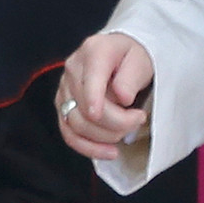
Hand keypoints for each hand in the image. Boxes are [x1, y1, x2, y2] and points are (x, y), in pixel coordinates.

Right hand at [56, 32, 152, 160]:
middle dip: (115, 122)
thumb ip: (131, 77)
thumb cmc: (133, 56)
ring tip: (126, 131)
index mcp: (94, 51)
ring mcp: (64, 87)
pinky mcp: (62, 105)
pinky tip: (108, 151)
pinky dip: (89, 147)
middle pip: (85, 107)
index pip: (91, 82)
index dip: (97, 102)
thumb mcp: (141, 59)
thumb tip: (123, 97)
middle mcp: (73, 68)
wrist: (122, 54)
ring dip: (105, 136)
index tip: (112, 118)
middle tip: (138, 120)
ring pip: (76, 124)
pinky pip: (69, 134)